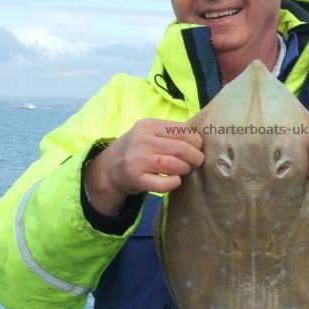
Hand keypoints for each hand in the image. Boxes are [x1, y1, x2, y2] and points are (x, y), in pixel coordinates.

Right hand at [84, 119, 203, 214]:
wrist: (109, 168)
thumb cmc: (136, 149)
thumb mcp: (149, 133)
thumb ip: (170, 133)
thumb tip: (200, 139)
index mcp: (149, 125)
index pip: (182, 130)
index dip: (196, 140)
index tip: (198, 147)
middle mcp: (142, 140)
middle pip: (181, 147)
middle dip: (195, 156)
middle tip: (197, 161)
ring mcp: (138, 160)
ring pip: (174, 164)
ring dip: (185, 168)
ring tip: (185, 170)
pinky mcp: (137, 179)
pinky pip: (164, 183)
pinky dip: (174, 182)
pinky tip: (175, 180)